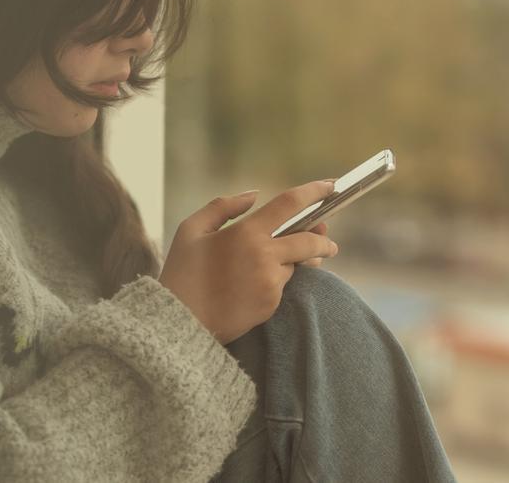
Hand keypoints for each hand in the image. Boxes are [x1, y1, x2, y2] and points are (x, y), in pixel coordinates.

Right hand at [157, 181, 340, 343]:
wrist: (177, 323)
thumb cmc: (181, 273)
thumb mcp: (191, 230)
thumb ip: (223, 206)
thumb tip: (254, 195)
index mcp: (246, 233)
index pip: (290, 204)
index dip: (314, 192)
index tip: (330, 186)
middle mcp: (264, 257)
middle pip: (309, 241)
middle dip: (323, 239)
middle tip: (328, 240)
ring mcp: (270, 283)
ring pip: (295, 265)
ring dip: (296, 260)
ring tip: (292, 259)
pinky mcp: (271, 305)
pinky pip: (282, 286)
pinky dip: (276, 279)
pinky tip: (258, 282)